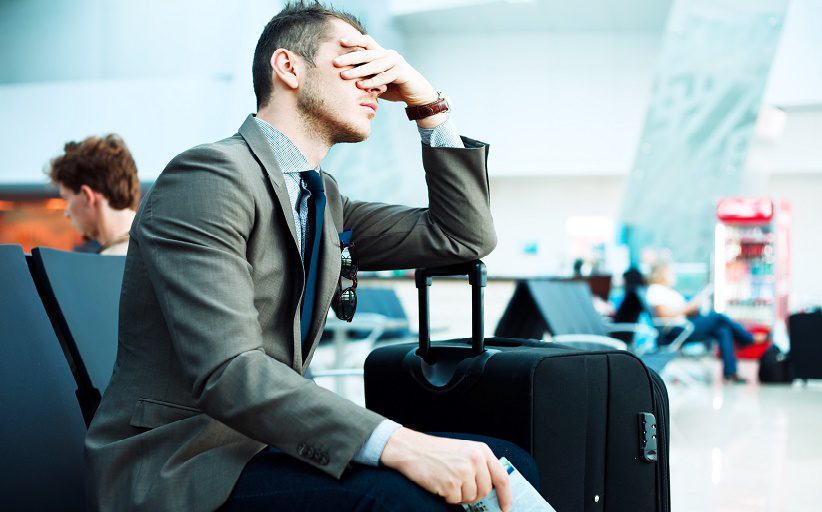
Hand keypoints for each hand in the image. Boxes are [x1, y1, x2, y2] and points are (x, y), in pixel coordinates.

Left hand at [333, 35, 438, 106]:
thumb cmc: (393, 87)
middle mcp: (388, 55)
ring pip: (374, 65)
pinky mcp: (402, 72)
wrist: (416, 94)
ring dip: (358, 71)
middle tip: (335, 62)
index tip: (340, 42)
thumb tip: (343, 75)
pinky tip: (360, 86)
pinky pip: (384, 76)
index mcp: (381, 53)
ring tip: (344, 75)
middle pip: (367, 53)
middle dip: (350, 58)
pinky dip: (371, 82)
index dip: (354, 40)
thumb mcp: (376, 80)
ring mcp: (396, 62)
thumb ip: (365, 75)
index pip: (367, 42)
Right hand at [380, 428, 511, 510]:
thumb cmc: (438, 451)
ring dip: (460, 495)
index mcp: (481, 450)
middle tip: (460, 487)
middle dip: (474, 494)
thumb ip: (481, 466)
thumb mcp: (465, 451)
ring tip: (448, 481)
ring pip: (471, 498)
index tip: (505, 506)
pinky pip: (456, 500)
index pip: (502, 477)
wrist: (413, 449)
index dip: (506, 495)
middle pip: (485, 491)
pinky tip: (440, 483)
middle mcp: (475, 460)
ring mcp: (463, 472)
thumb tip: (493, 489)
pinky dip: (448, 496)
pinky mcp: (451, 483)